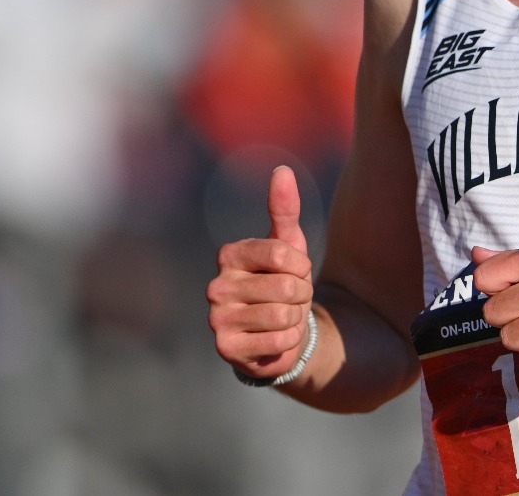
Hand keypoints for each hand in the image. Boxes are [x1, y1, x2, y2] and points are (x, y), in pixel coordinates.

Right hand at [208, 165, 314, 380]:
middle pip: (286, 286)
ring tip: (282, 317)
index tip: (296, 272)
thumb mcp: (289, 245)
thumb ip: (284, 209)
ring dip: (294, 318)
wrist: (280, 333)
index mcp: (229, 255)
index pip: (282, 254)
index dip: (301, 266)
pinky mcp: (226, 349)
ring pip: (282, 315)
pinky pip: (279, 341)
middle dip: (300, 295)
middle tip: (289, 300)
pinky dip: (287, 341)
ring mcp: (217, 318)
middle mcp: (216, 285)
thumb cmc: (283, 282)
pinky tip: (275, 339)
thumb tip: (282, 170)